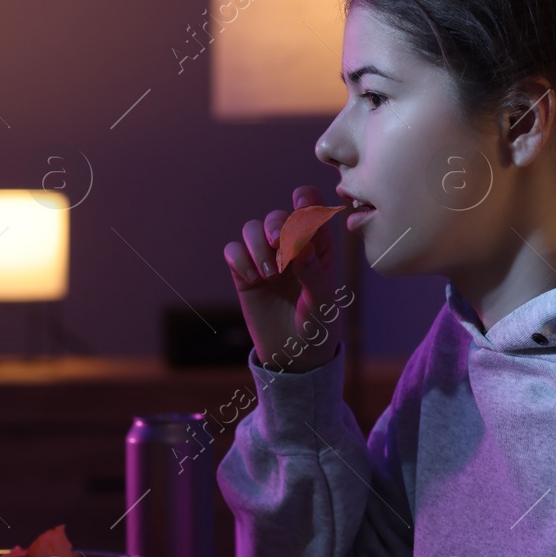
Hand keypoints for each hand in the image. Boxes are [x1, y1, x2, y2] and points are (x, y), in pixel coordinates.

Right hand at [221, 185, 340, 373]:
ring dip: (257, 246)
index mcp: (318, 247)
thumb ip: (313, 273)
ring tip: (269, 275)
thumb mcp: (323, 303)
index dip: (304, 199)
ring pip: (252, 229)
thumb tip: (301, 244)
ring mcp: (265, 260)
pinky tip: (252, 279)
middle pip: (277, 217)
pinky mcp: (244, 274)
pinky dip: (239, 259)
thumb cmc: (318, 327)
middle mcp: (290, 248)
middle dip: (276, 225)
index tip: (299, 202)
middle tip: (278, 244)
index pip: (310, 209)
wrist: (295, 357)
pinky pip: (232, 251)